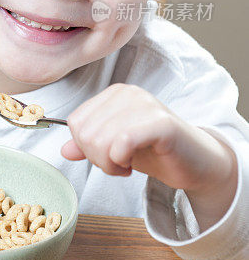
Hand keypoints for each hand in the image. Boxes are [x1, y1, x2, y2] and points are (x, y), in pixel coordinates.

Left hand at [61, 84, 236, 227]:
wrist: (196, 163)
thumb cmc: (155, 151)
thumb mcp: (114, 148)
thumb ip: (88, 145)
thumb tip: (64, 149)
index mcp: (114, 94)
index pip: (75, 122)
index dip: (85, 148)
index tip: (107, 155)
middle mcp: (128, 93)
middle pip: (85, 133)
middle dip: (97, 159)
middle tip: (119, 163)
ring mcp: (146, 104)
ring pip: (100, 140)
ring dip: (110, 164)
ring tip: (127, 163)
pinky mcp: (161, 122)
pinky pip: (123, 142)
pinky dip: (121, 160)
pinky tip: (133, 165)